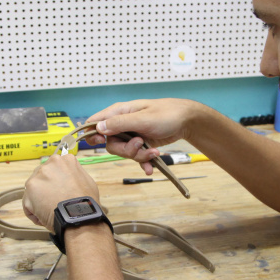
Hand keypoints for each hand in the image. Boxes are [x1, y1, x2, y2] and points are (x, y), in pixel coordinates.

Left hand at [23, 153, 100, 231]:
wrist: (78, 215)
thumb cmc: (85, 202)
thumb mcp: (87, 181)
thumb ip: (74, 174)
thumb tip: (69, 177)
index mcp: (64, 160)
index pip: (55, 169)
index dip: (57, 182)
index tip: (61, 190)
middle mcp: (49, 164)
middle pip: (42, 177)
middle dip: (46, 189)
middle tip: (55, 201)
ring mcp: (38, 176)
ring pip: (34, 190)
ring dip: (40, 201)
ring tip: (51, 211)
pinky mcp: (29, 190)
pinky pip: (28, 203)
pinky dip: (34, 212)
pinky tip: (45, 217)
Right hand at [85, 99, 199, 174]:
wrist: (187, 121)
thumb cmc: (167, 114)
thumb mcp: (142, 119)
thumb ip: (119, 123)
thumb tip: (98, 127)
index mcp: (119, 112)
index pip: (95, 122)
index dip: (93, 134)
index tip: (101, 142)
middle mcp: (123, 124)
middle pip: (111, 144)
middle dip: (125, 150)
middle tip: (140, 145)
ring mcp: (132, 135)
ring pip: (124, 152)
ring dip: (139, 156)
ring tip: (153, 152)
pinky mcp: (141, 144)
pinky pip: (136, 157)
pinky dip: (144, 163)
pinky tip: (151, 167)